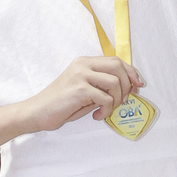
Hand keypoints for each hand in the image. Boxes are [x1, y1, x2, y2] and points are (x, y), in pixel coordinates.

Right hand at [25, 56, 143, 131]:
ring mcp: (81, 75)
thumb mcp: (85, 90)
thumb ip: (102, 85)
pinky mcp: (80, 89)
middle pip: (118, 67)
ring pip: (115, 83)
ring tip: (105, 110)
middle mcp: (83, 64)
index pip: (116, 61)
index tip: (138, 85)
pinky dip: (106, 110)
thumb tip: (128, 88)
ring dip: (116, 101)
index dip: (131, 72)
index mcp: (84, 62)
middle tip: (122, 101)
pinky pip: (106, 98)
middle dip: (127, 85)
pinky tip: (96, 115)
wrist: (38, 112)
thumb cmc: (62, 104)